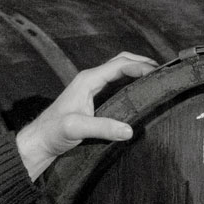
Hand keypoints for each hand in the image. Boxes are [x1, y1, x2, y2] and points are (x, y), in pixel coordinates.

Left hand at [14, 52, 157, 179]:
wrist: (40, 141)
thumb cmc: (53, 132)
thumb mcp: (77, 129)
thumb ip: (103, 128)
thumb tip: (129, 130)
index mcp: (87, 80)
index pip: (119, 65)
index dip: (140, 67)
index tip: (157, 74)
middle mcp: (90, 80)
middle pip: (121, 61)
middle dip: (142, 63)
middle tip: (163, 72)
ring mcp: (92, 88)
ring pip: (119, 71)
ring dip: (138, 70)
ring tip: (157, 78)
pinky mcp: (94, 99)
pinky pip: (117, 84)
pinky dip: (131, 82)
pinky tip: (141, 91)